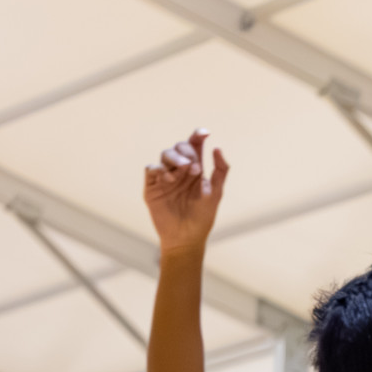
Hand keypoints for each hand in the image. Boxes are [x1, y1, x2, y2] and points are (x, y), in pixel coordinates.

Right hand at [143, 129, 228, 251]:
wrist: (186, 238)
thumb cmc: (202, 217)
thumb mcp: (215, 193)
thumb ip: (220, 172)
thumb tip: (217, 148)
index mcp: (195, 170)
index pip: (194, 147)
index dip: (197, 137)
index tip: (205, 133)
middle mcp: (179, 171)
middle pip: (178, 148)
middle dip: (186, 151)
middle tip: (194, 165)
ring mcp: (165, 178)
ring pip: (164, 155)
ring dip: (174, 158)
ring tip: (184, 169)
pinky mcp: (152, 187)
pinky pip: (151, 169)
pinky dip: (159, 169)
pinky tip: (168, 177)